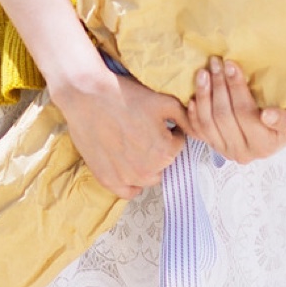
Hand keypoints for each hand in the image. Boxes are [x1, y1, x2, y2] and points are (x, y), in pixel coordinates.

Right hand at [51, 57, 188, 201]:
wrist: (87, 95)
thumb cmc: (125, 95)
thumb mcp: (165, 102)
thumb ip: (187, 119)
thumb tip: (198, 130)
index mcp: (165, 152)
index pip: (178, 146)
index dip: (169, 132)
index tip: (156, 124)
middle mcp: (148, 171)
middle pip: (163, 164)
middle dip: (157, 150)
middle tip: (142, 132)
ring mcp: (127, 179)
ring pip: (147, 178)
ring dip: (145, 165)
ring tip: (131, 144)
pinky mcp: (108, 180)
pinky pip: (128, 192)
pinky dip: (130, 182)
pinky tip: (126, 166)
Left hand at [187, 58, 285, 163]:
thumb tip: (267, 117)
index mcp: (264, 145)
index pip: (244, 113)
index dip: (235, 87)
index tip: (231, 64)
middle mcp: (243, 153)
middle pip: (223, 116)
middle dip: (218, 86)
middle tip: (216, 61)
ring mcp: (226, 151)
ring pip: (207, 123)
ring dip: (203, 95)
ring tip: (204, 72)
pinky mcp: (215, 145)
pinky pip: (198, 130)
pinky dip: (192, 113)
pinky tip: (192, 96)